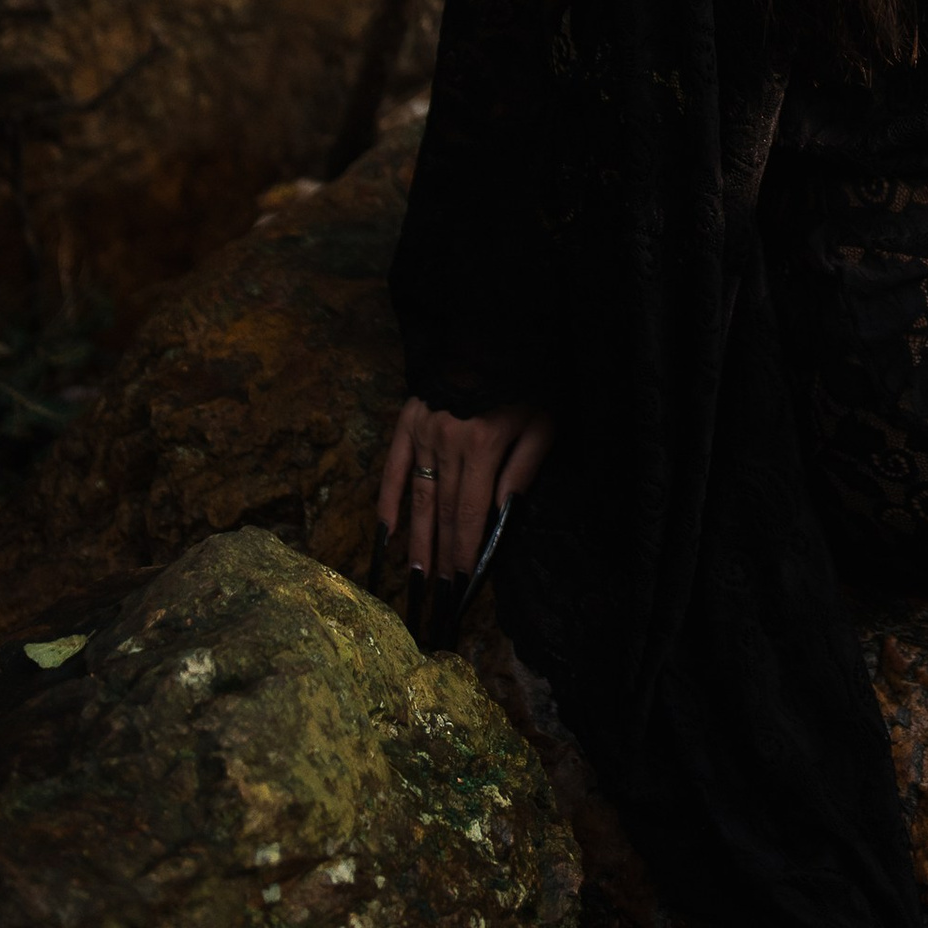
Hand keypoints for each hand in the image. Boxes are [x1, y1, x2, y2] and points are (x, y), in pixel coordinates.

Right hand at [377, 395, 552, 636]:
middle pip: (444, 513)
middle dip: (443, 557)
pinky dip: (388, 502)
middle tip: (439, 594)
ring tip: (416, 577)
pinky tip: (386, 533)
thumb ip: (523, 468)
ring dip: (417, 541)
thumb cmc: (524, 381)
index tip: (464, 584)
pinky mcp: (407, 423)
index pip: (472, 513)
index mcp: (483, 447)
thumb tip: (502, 513)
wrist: (490, 332)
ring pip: (419, 499)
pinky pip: (393, 469)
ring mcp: (423, 434)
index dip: (467, 551)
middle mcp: (448, 445)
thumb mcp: (540, 422)